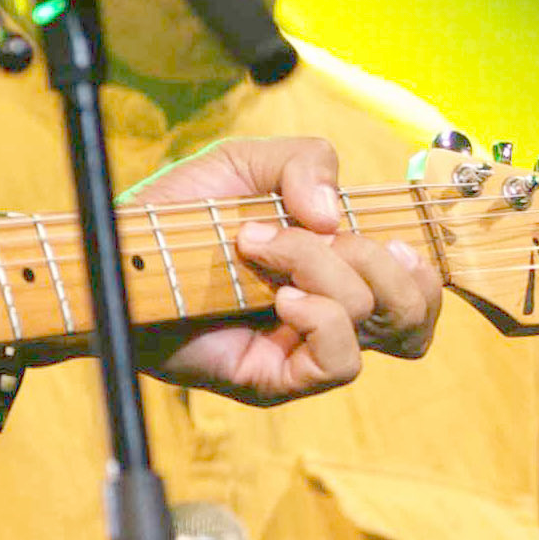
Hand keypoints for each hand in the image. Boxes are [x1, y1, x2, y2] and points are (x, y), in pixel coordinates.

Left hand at [136, 135, 438, 401]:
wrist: (117, 258)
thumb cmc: (178, 216)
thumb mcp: (243, 165)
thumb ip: (302, 162)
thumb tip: (334, 213)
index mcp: (335, 266)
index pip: (418, 286)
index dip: (421, 264)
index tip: (391, 232)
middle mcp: (330, 312)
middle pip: (411, 303)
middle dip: (369, 252)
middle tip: (298, 227)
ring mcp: (306, 348)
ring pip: (379, 321)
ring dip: (328, 270)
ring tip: (262, 250)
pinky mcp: (280, 377)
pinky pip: (342, 363)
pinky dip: (323, 319)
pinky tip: (282, 299)